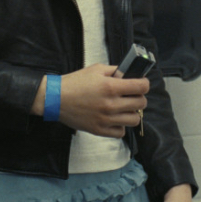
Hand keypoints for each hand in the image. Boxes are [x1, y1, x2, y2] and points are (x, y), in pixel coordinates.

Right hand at [33, 64, 147, 136]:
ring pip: (134, 120)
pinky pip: (121, 132)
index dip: (144, 84)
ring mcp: (106, 119)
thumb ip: (115, 71)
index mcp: (110, 86)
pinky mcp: (100, 130)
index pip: (141, 87)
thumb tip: (129, 74)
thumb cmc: (75, 82)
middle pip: (141, 103)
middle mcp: (111, 104)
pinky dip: (121, 126)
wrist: (56, 99)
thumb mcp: (96, 69)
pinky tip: (115, 118)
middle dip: (139, 97)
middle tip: (131, 95)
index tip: (141, 83)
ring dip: (132, 113)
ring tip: (124, 108)